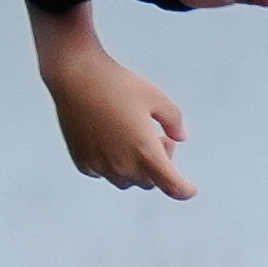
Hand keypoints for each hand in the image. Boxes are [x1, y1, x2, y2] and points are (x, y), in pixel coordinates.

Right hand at [41, 40, 198, 198]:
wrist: (77, 76)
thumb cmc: (118, 84)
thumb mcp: (156, 97)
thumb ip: (174, 121)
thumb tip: (180, 138)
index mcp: (145, 152)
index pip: (172, 185)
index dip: (184, 190)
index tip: (190, 190)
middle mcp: (122, 165)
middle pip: (149, 182)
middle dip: (159, 167)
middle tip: (160, 140)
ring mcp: (100, 165)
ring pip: (125, 181)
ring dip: (136, 168)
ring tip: (134, 140)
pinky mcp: (82, 161)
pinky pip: (103, 173)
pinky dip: (112, 165)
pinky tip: (112, 142)